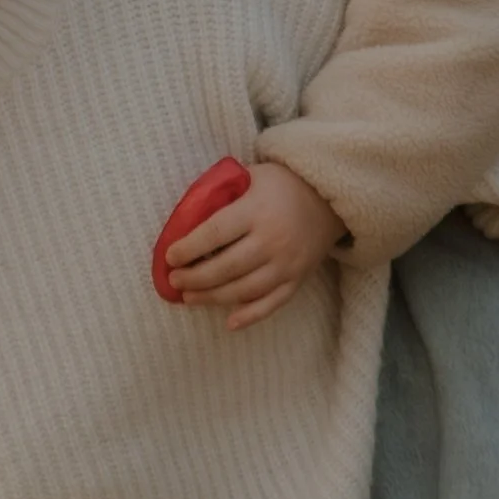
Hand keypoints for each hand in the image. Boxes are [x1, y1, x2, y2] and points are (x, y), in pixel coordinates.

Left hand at [165, 161, 346, 331]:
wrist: (328, 198)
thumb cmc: (280, 185)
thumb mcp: (250, 176)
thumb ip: (221, 193)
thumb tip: (184, 217)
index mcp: (256, 210)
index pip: (215, 233)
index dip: (189, 248)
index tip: (170, 257)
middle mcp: (272, 239)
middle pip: (226, 267)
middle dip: (195, 277)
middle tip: (174, 280)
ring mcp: (287, 263)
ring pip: (244, 289)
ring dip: (212, 297)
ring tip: (189, 297)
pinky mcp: (298, 279)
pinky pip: (273, 303)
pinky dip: (250, 316)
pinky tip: (229, 322)